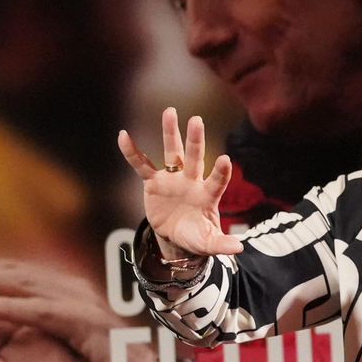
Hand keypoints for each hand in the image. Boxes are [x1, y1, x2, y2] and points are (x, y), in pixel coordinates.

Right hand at [116, 107, 240, 259]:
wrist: (176, 236)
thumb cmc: (196, 237)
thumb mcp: (208, 243)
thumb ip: (221, 244)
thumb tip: (238, 249)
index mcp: (207, 195)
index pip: (216, 181)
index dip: (220, 172)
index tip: (225, 159)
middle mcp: (191, 181)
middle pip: (194, 158)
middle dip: (195, 140)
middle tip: (197, 120)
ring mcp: (172, 179)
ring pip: (171, 152)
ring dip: (170, 133)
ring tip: (170, 112)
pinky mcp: (153, 182)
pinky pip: (141, 165)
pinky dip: (132, 152)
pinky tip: (123, 136)